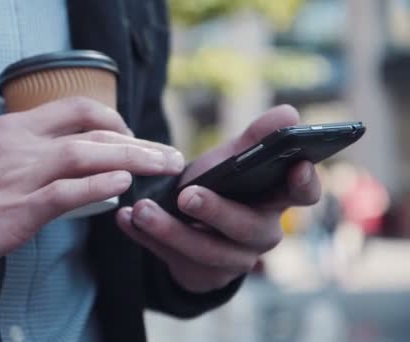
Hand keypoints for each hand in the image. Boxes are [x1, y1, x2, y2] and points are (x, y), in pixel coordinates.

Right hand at [0, 97, 184, 270]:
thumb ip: (31, 155)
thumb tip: (71, 165)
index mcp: (16, 128)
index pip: (75, 108)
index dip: (111, 119)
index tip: (132, 135)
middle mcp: (23, 145)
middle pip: (92, 132)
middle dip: (139, 142)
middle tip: (170, 154)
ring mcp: (21, 176)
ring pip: (86, 156)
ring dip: (132, 159)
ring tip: (163, 166)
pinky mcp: (18, 210)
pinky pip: (65, 192)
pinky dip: (97, 185)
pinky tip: (122, 183)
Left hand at [116, 105, 320, 292]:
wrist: (194, 225)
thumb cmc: (222, 186)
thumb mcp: (233, 161)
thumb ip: (255, 139)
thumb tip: (289, 113)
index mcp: (275, 201)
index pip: (303, 194)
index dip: (304, 183)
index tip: (296, 166)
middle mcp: (260, 234)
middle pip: (245, 228)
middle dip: (216, 212)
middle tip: (187, 194)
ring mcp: (231, 259)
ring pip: (203, 250)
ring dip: (169, 230)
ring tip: (141, 210)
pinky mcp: (201, 273)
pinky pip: (171, 258)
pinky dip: (145, 238)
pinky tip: (126, 220)